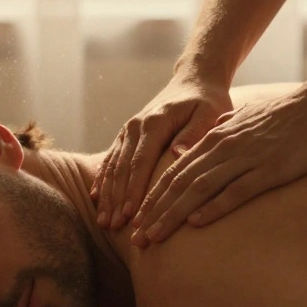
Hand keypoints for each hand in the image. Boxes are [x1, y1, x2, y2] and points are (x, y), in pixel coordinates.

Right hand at [92, 72, 232, 229]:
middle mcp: (136, 126)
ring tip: (105, 222)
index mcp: (155, 122)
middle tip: (113, 227)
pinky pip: (111, 159)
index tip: (131, 214)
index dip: (134, 190)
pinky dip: (103, 180)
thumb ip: (194, 133)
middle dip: (117, 200)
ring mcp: (128, 130)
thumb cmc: (207, 100)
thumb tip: (177, 154)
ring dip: (107, 195)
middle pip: (122, 168)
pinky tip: (97, 199)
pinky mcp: (127, 135)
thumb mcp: (209, 113)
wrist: (194, 79)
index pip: (141, 162)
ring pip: (113, 166)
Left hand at [130, 78, 306, 246]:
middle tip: (136, 238)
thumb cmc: (289, 115)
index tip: (137, 220)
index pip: (175, 171)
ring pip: (199, 188)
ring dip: (174, 214)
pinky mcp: (270, 169)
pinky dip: (214, 207)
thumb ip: (226, 130)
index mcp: (217, 138)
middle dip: (154, 212)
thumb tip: (210, 136)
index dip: (153, 197)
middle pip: (179, 183)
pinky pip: (236, 191)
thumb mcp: (248, 119)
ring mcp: (246, 158)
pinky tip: (197, 223)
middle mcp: (224, 148)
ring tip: (155, 235)